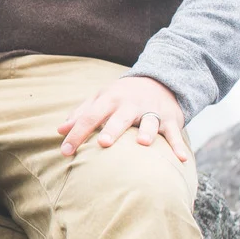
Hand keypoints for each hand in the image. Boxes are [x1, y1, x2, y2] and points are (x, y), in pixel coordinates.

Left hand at [56, 74, 190, 162]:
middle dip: (112, 129)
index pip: (90, 116)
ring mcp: (152, 111)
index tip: (65, 152)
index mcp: (110, 99)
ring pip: (149, 121)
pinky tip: (180, 159)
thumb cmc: (123, 95)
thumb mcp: (101, 99)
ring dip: (147, 131)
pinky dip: (178, 145)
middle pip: (120, 117)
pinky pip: (174, 133)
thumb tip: (59, 130)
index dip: (77, 134)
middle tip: (104, 143)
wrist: (160, 80)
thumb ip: (81, 114)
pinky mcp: (171, 118)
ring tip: (143, 143)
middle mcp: (130, 104)